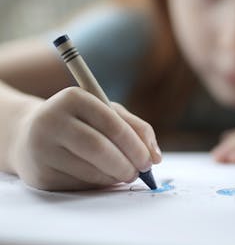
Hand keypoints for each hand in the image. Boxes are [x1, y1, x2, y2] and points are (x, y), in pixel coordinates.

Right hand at [10, 87, 160, 190]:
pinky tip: (103, 178)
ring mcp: (41, 148)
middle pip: (98, 148)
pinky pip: (78, 184)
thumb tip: (156, 156)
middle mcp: (52, 120)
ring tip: (125, 174)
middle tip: (139, 173)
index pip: (112, 124)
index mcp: (73, 98)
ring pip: (89, 169)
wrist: (30, 136)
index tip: (150, 160)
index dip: (135, 145)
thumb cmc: (80, 122)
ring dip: (115, 177)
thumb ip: (136, 128)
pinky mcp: (39, 174)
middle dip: (126, 164)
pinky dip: (98, 184)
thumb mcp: (107, 112)